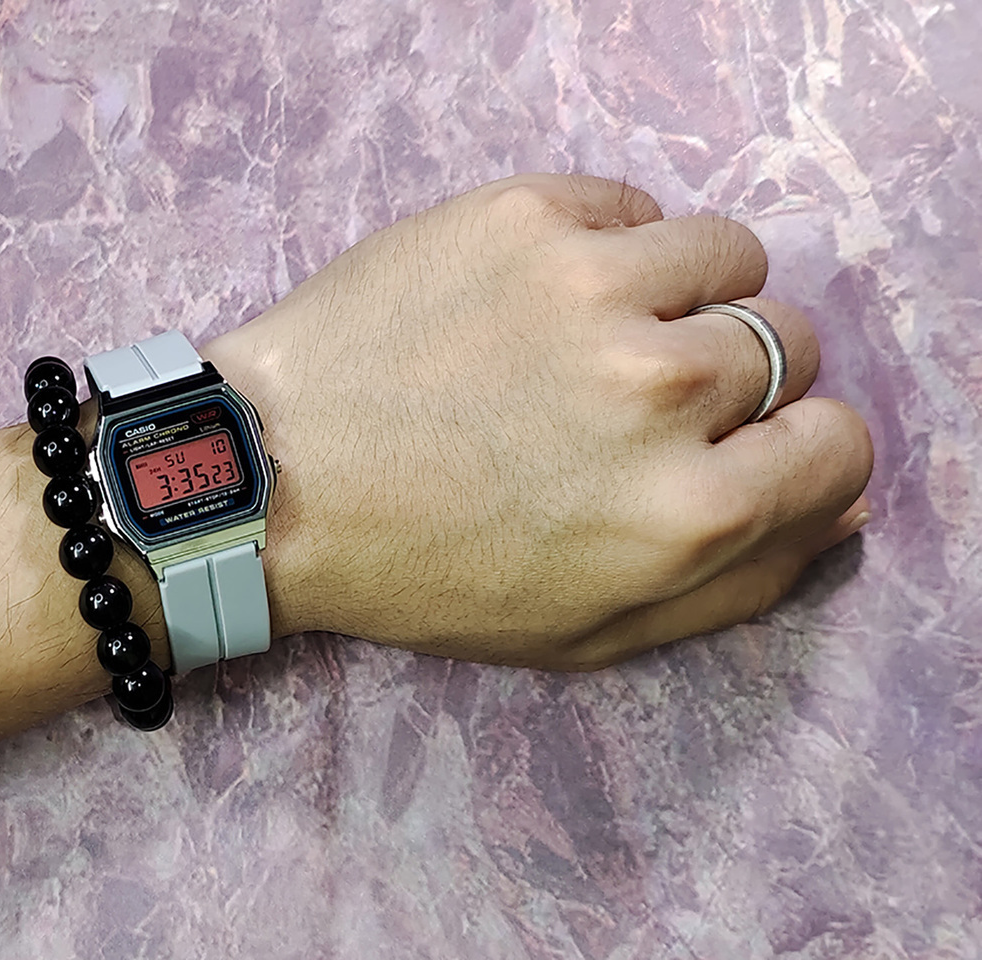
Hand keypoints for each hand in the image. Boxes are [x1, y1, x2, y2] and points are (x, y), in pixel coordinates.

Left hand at [204, 174, 872, 669]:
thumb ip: (735, 582)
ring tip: (598, 331)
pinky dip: (611, 242)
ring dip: (686, 294)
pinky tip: (542, 292)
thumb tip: (838, 508)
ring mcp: (592, 287)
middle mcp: (661, 390)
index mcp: (687, 513)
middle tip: (632, 400)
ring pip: (729, 255)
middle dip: (732, 378)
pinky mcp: (524, 215)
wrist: (269, 481)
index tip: (744, 445)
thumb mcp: (585, 632)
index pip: (842, 443)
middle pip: (786, 346)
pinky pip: (634, 204)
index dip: (796, 448)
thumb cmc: (420, 570)